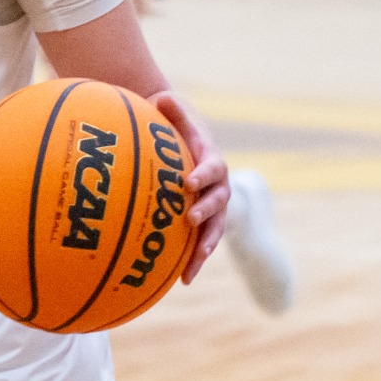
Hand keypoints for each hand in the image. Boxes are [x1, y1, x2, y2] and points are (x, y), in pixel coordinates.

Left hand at [150, 89, 226, 283]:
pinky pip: (201, 244)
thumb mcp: (173, 111)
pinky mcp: (203, 224)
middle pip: (218, 201)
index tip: (189, 181)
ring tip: (191, 267)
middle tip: (191, 218)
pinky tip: (182, 281)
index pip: (212, 166)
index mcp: (210, 159)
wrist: (184, 144)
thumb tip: (161, 98)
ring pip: (214, 230)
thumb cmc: (174, 126)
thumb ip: (170, 107)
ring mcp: (212, 207)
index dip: (204, 174)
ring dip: (205, 247)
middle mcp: (217, 185)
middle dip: (207, 210)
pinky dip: (194, 261)